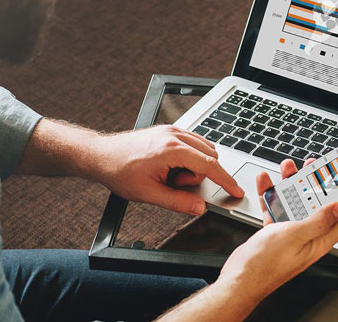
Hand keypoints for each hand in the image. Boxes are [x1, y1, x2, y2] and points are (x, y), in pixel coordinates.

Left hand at [92, 125, 243, 214]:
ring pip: (204, 149)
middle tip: (174, 183)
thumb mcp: (148, 194)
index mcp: (171, 150)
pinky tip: (171, 166)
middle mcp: (175, 135)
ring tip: (169, 175)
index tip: (236, 190)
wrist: (101, 155)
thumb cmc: (120, 172)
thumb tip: (200, 207)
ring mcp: (173, 130)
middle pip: (209, 157)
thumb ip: (178, 202)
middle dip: (198, 175)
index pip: (209, 165)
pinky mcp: (170, 130)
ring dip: (194, 166)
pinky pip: (194, 142)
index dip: (226, 180)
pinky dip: (191, 157)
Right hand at [216, 158, 337, 302]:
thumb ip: (318, 221)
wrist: (239, 279)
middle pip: (322, 203)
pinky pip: (278, 205)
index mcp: (321, 239)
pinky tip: (266, 182)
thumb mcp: (295, 237)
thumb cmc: (266, 266)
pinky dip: (272, 192)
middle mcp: (310, 234)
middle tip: (317, 166)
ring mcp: (292, 231)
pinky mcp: (276, 229)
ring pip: (298, 201)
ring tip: (288, 168)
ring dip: (293, 183)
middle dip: (321, 182)